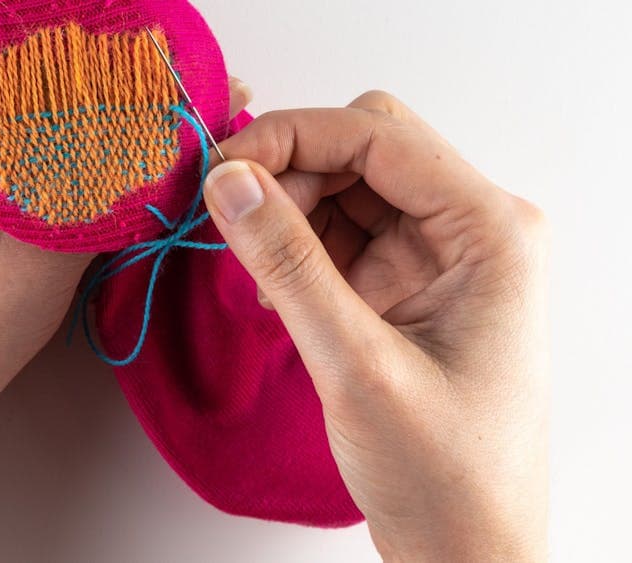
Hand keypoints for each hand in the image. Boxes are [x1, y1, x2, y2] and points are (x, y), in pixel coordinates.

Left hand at [0, 0, 252, 558]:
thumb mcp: (59, 238)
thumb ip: (123, 168)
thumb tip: (193, 117)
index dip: (71, 10)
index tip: (131, 25)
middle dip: (67, 26)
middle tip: (134, 50)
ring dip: (47, 52)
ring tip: (111, 76)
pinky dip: (26, 81)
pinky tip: (76, 107)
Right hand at [203, 91, 548, 560]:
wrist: (466, 549)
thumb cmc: (443, 474)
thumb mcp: (356, 365)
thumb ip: (288, 265)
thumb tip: (228, 181)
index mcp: (489, 231)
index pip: (379, 136)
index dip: (291, 136)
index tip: (219, 167)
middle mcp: (471, 229)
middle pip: (364, 148)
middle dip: (290, 171)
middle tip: (230, 216)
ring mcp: (439, 256)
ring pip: (346, 187)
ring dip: (289, 212)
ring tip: (257, 271)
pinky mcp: (408, 285)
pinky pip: (340, 234)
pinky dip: (297, 248)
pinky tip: (276, 293)